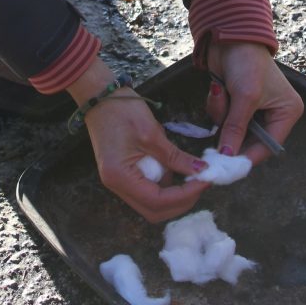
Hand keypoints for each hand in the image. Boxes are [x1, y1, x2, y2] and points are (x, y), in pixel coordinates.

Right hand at [68, 58, 209, 222]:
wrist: (100, 95)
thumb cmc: (123, 111)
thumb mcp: (152, 133)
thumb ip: (176, 157)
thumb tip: (202, 171)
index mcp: (121, 177)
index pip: (157, 201)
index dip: (184, 195)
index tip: (205, 181)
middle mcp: (117, 186)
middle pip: (153, 210)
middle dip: (180, 201)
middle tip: (200, 183)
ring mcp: (117, 182)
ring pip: (150, 204)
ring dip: (173, 195)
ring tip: (190, 176)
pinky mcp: (121, 174)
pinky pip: (146, 190)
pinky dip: (163, 186)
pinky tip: (174, 170)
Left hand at [206, 41, 303, 164]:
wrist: (229, 35)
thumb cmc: (248, 63)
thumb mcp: (246, 97)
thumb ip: (237, 128)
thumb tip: (227, 157)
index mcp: (286, 112)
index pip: (269, 146)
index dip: (249, 157)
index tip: (230, 169)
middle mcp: (272, 113)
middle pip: (248, 140)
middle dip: (232, 131)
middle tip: (217, 135)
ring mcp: (251, 108)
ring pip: (231, 129)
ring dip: (222, 114)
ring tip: (222, 92)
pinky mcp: (234, 102)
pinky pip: (222, 117)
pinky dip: (217, 106)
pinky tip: (218, 88)